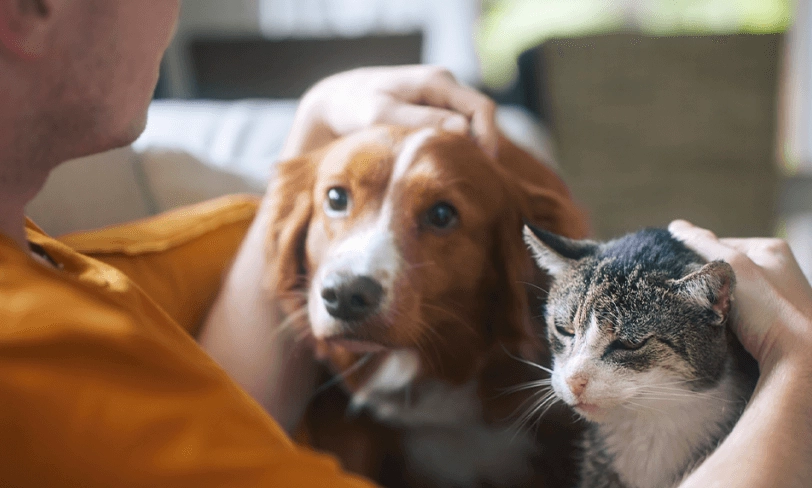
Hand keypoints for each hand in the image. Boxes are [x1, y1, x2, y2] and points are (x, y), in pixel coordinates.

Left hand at [279, 65, 498, 160]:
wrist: (336, 103)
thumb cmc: (355, 106)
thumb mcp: (381, 114)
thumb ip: (421, 120)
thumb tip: (463, 130)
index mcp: (437, 81)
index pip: (481, 108)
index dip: (488, 138)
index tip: (481, 167)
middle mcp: (444, 88)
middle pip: (480, 119)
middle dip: (481, 148)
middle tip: (472, 179)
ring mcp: (440, 102)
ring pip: (468, 129)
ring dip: (467, 152)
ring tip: (459, 179)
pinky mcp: (432, 116)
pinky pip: (454, 134)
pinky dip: (453, 152)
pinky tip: (445, 172)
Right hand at [669, 220, 811, 373]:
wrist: (800, 362)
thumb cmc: (771, 310)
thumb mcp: (733, 268)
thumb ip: (703, 245)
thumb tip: (676, 227)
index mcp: (772, 250)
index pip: (719, 244)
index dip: (697, 258)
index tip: (684, 275)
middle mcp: (776, 271)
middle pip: (723, 271)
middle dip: (706, 283)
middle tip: (694, 297)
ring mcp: (775, 299)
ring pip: (728, 295)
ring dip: (713, 305)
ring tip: (706, 315)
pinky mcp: (770, 325)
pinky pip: (736, 317)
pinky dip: (724, 322)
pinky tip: (720, 330)